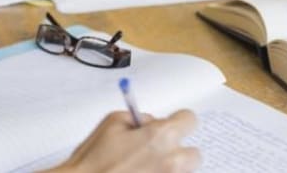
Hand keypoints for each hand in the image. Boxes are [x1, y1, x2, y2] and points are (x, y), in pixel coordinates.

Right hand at [45, 110, 198, 172]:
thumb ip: (138, 118)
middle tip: (156, 151)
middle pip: (194, 153)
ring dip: (168, 168)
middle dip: (177, 150)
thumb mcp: (112, 122)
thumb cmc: (92, 161)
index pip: (190, 119)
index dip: (178, 120)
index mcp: (161, 137)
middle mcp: (171, 162)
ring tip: (143, 167)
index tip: (171, 124)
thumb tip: (150, 123)